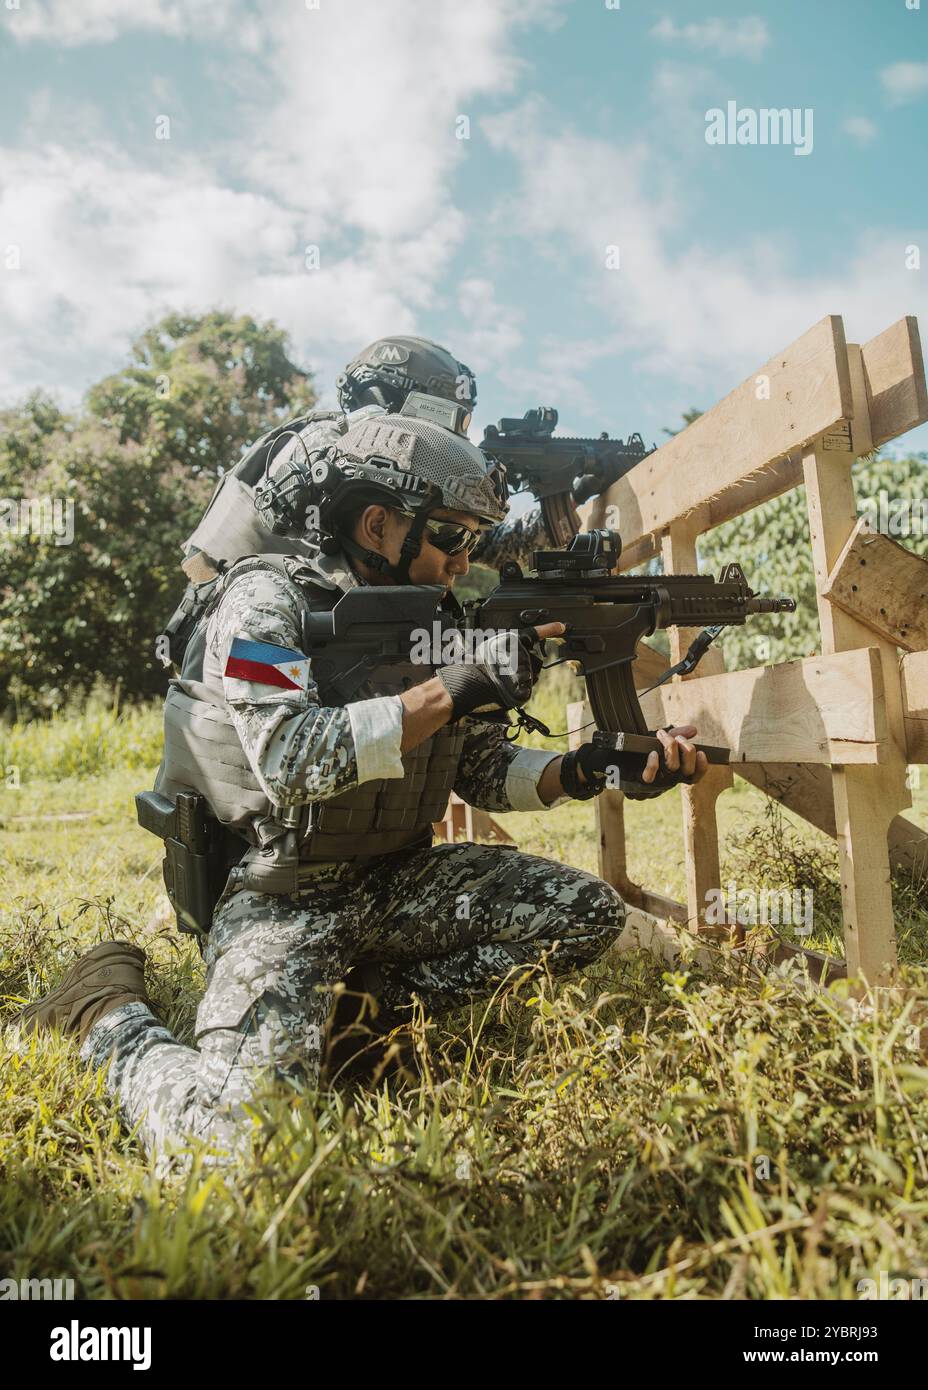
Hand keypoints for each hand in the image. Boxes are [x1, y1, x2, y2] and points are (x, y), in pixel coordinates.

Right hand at [435, 622, 564, 719]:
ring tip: (502, 679)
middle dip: (523, 666)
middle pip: (533, 662)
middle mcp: (522, 656)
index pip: (535, 633)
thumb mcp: (489, 646)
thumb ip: (506, 647)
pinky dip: (517, 691)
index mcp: (513, 641)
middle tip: (504, 670)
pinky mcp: (525, 689)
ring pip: (530, 676)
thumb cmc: (473, 665)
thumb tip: (516, 651)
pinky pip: (525, 690)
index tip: (562, 626)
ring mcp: (524, 673)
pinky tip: (506, 688)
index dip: (550, 629)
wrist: (466, 684)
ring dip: (521, 679)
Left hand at [559, 722, 709, 801]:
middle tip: (676, 737)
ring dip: (671, 749)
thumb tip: (693, 730)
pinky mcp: (639, 784)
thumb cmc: (632, 750)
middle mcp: (666, 781)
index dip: (702, 767)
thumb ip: (675, 735)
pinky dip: (653, 763)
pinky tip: (651, 753)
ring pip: (672, 770)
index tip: (702, 752)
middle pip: (687, 770)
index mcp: (672, 773)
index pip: (694, 776)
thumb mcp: (654, 741)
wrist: (605, 757)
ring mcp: (653, 784)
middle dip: (686, 750)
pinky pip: (651, 777)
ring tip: (662, 736)